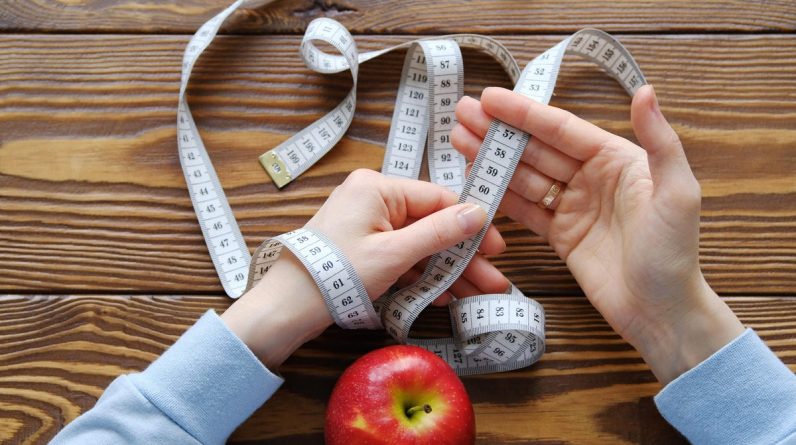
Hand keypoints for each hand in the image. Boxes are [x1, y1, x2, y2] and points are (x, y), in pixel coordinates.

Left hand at [221, 169, 508, 368]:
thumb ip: (439, 233)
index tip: (497, 249)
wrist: (285, 309)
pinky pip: (401, 257)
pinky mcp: (363, 249)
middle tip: (494, 283)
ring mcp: (367, 225)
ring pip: (419, 245)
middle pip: (431, 225)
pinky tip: (445, 296)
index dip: (471, 225)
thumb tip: (479, 212)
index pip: (438, 199)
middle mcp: (373, 200)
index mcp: (377, 187)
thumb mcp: (394, 254)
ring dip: (447, 271)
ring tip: (477, 296)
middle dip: (463, 257)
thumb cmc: (336, 275)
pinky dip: (421, 276)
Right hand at [452, 86, 743, 383]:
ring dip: (493, 157)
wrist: (661, 313)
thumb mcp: (677, 193)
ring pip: (525, 175)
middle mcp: (592, 177)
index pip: (562, 129)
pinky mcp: (560, 235)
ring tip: (458, 139)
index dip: (524, 113)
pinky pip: (524, 209)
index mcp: (617, 159)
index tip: (489, 98)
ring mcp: (573, 206)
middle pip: (536, 148)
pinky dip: (499, 193)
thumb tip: (646, 91)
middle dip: (499, 130)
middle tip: (462, 112)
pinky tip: (476, 178)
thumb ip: (660, 141)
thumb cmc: (675, 253)